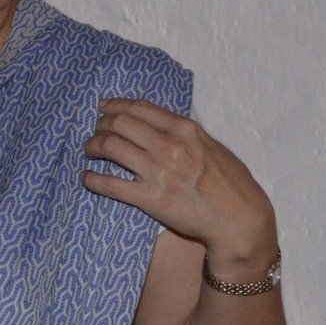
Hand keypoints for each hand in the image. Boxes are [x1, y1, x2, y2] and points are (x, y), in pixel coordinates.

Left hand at [83, 99, 276, 276]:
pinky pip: (111, 185)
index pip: (140, 108)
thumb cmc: (231, 183)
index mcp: (185, 129)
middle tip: (96, 131)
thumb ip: (186, 134)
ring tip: (89, 151)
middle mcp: (169, 146)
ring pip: (111, 147)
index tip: (103, 107)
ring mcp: (158, 172)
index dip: (115, 105)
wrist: (238, 218)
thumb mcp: (212, 146)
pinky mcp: (150, 199)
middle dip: (101, 125)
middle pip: (120, 124)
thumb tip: (162, 125)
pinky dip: (93, 179)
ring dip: (93, 146)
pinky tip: (88, 178)